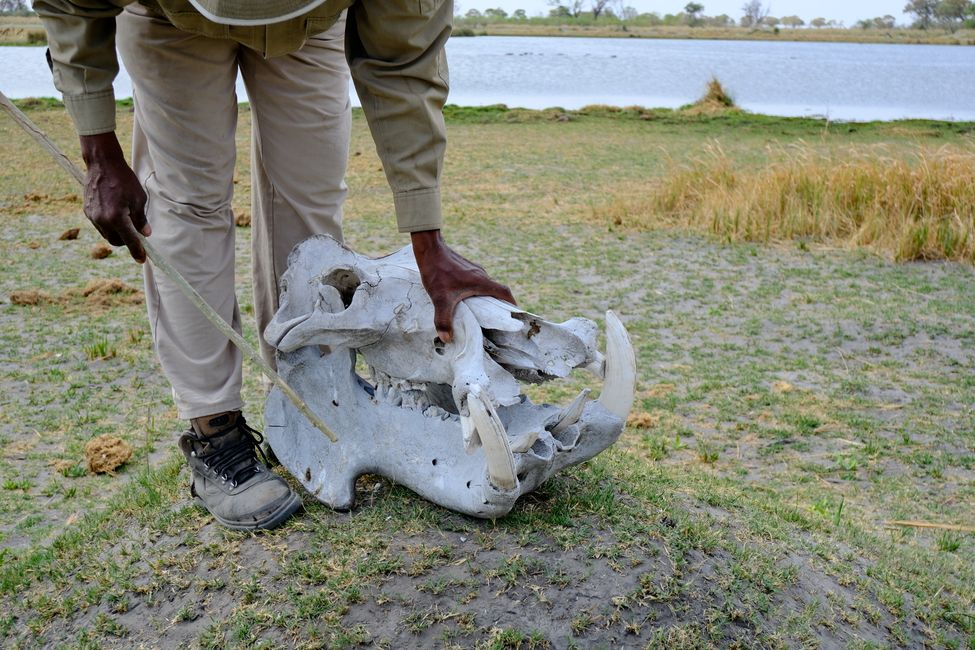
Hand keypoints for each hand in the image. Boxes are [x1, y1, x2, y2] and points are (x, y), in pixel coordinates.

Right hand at [80, 132, 150, 262]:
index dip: (137, 251)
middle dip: (127, 241)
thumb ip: (141, 219)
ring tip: (126, 218)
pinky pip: (100, 225)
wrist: (102, 164)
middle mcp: (102, 220)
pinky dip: (109, 225)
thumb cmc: (124, 180)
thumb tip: (145, 234)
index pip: (129, 241)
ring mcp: (92, 216)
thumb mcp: (139, 199)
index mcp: (116, 217)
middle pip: (116, 241)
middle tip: (136, 233)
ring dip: (118, 233)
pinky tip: (115, 213)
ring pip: (107, 234)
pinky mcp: (87, 211)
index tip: (142, 258)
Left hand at [411, 230, 515, 342]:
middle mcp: (481, 275)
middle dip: (499, 306)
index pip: (505, 293)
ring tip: (480, 314)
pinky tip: (464, 301)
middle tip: (496, 322)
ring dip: (486, 299)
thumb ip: (443, 319)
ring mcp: (473, 271)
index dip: (512, 305)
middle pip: (497, 292)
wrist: (429, 249)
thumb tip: (447, 339)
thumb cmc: (437, 271)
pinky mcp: (465, 269)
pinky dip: (476, 293)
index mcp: (482, 282)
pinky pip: (476, 283)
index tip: (515, 316)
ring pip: (486, 287)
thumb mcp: (440, 298)